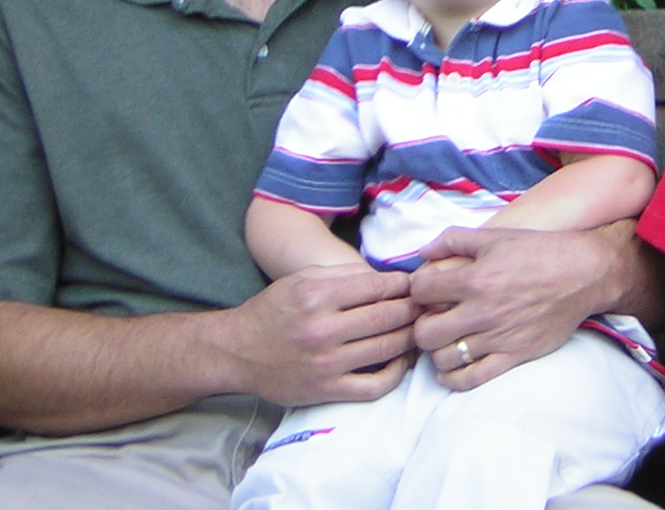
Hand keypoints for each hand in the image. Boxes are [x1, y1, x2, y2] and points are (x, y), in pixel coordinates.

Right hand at [219, 264, 416, 405]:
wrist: (236, 352)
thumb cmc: (273, 310)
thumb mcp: (302, 278)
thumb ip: (344, 274)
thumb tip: (386, 276)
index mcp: (318, 295)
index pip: (378, 287)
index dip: (405, 285)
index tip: (417, 284)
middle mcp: (323, 329)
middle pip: (389, 316)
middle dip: (415, 309)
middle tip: (428, 305)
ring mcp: (326, 362)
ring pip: (387, 348)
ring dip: (411, 337)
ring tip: (420, 329)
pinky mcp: (326, 390)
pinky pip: (374, 386)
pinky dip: (396, 374)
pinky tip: (401, 361)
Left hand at [409, 225, 615, 390]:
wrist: (583, 274)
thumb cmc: (539, 252)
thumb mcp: (496, 236)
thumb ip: (454, 240)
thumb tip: (423, 253)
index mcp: (475, 279)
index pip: (421, 291)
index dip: (418, 289)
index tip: (427, 290)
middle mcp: (483, 312)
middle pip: (425, 332)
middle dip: (422, 324)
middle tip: (433, 317)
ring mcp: (498, 338)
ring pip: (443, 358)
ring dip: (437, 349)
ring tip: (446, 338)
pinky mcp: (514, 356)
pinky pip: (470, 379)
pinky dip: (453, 377)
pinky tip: (452, 366)